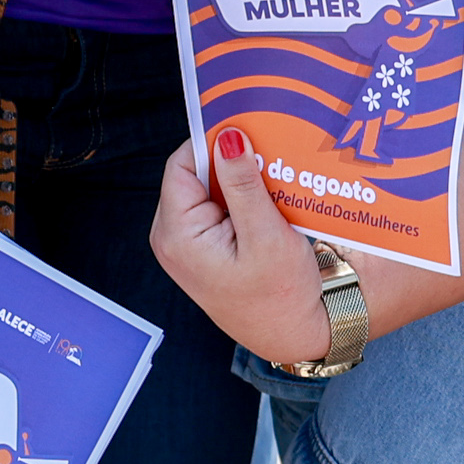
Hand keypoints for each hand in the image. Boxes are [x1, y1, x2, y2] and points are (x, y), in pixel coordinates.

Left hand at [149, 128, 330, 363]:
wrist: (291, 336)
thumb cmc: (280, 295)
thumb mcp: (266, 235)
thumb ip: (243, 184)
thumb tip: (227, 136)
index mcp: (177, 234)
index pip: (183, 164)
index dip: (214, 143)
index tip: (249, 128)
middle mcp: (171, 237)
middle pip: (194, 174)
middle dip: (230, 161)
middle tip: (269, 154)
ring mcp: (184, 244)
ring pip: (208, 189)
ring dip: (240, 180)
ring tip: (274, 182)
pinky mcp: (201, 248)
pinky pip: (217, 207)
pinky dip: (242, 198)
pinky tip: (268, 202)